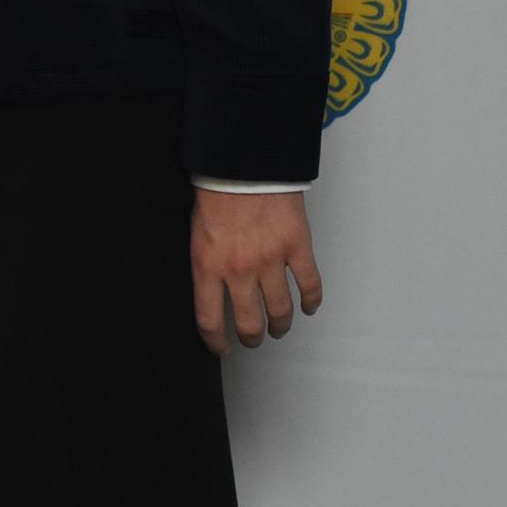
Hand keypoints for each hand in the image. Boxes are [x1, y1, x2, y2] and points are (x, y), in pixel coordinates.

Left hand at [190, 189, 321, 355]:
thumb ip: (205, 262)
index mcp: (207, 265)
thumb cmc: (215, 188)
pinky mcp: (296, 246)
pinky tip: (308, 307)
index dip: (216, 342)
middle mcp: (239, 269)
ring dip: (281, 324)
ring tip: (279, 327)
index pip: (209, 319)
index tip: (221, 348)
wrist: (241, 158)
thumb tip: (210, 287)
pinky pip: (310, 284)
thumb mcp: (195, 231)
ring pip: (280, 310)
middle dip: (252, 337)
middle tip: (253, 338)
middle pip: (250, 323)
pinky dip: (311, 301)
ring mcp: (270, 259)